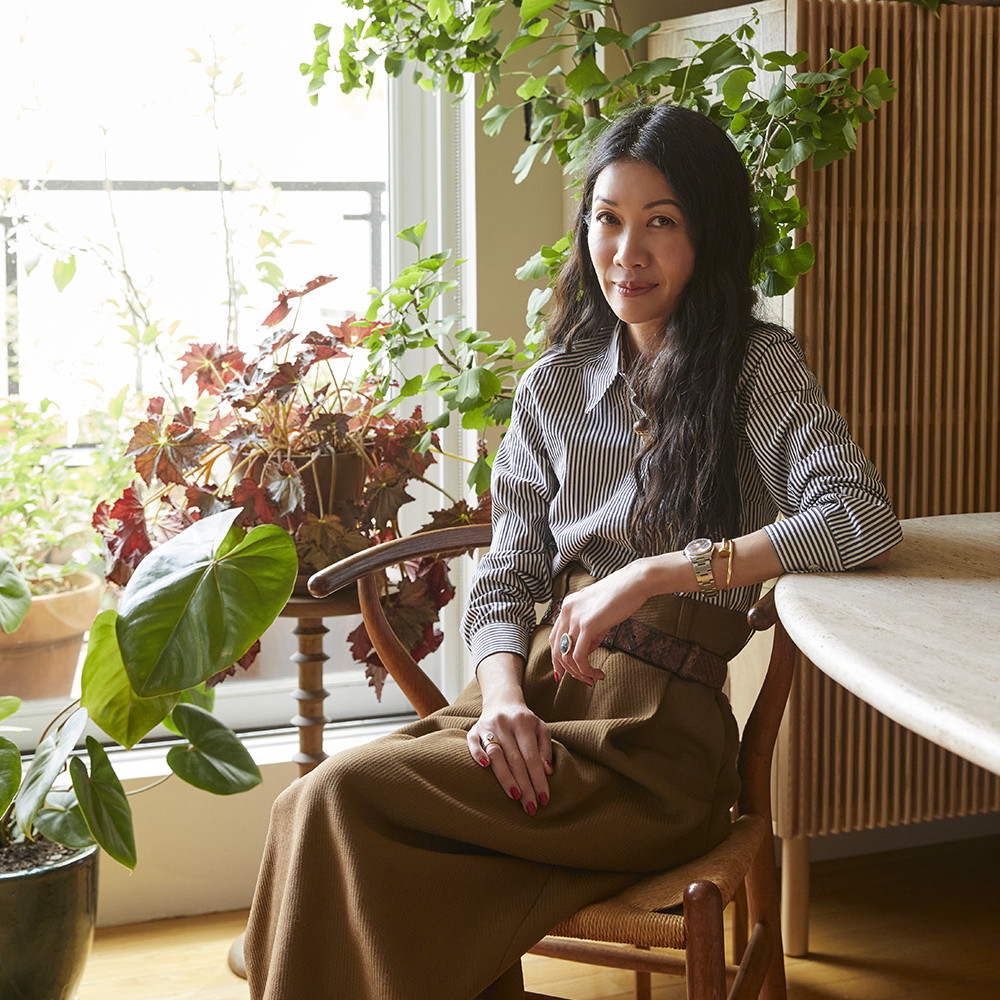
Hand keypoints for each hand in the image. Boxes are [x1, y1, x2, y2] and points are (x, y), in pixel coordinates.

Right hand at [466, 658, 553, 816]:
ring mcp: (488, 726)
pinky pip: (472, 742)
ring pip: (496, 754)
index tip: (544, 799)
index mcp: (524, 723)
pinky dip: (478, 754)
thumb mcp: (541, 728)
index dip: (538, 779)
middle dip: (525, 786)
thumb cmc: (525, 721)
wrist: (502, 701)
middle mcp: (505, 724)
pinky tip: (485, 767)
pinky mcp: (473, 730)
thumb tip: (547, 772)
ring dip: (505, 777)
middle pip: (515, 759)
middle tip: (531, 807)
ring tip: (515, 796)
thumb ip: (545, 748)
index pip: (532, 757)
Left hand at [550, 560, 653, 684]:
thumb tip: (586, 651)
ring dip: (579, 673)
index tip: (565, 672)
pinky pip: (579, 656)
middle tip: (582, 680)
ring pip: (566, 656)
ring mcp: (575, 618)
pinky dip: (586, 669)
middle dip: (566, 670)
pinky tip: (597, 673)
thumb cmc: (620, 596)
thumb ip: (589, 632)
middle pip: (556, 649)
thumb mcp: (598, 615)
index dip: (557, 658)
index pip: (554, 638)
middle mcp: (566, 612)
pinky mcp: (587, 625)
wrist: (634, 583)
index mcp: (567, 607)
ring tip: (593, 678)